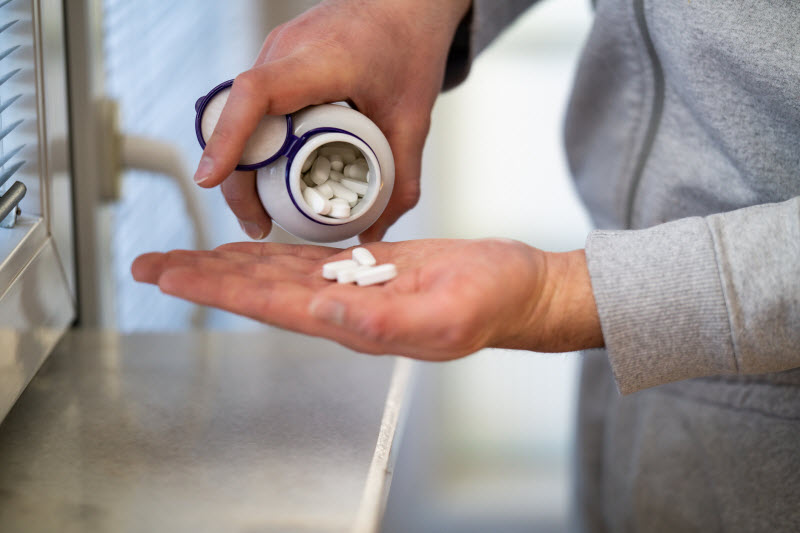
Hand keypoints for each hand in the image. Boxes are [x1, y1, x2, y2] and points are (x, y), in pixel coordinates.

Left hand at [131, 239, 603, 358]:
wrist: (517, 291)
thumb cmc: (493, 302)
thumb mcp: (446, 313)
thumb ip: (384, 322)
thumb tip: (324, 315)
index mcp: (357, 323)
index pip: (272, 307)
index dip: (219, 292)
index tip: (174, 279)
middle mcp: (344, 311)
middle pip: (260, 293)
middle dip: (204, 280)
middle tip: (154, 265)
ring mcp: (353, 290)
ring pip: (275, 278)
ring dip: (226, 267)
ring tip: (185, 258)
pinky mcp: (366, 270)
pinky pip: (304, 264)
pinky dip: (268, 256)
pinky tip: (248, 251)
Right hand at [196, 0, 471, 241]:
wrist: (407, 1)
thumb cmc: (411, 45)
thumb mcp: (414, 119)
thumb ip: (402, 179)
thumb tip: (378, 232)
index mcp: (319, 61)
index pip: (254, 94)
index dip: (228, 138)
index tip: (211, 179)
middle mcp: (285, 52)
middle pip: (236, 116)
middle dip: (237, 178)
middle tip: (258, 225)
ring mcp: (276, 54)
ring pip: (239, 114)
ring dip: (243, 163)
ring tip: (262, 211)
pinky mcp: (278, 62)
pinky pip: (253, 106)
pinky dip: (255, 143)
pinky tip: (271, 174)